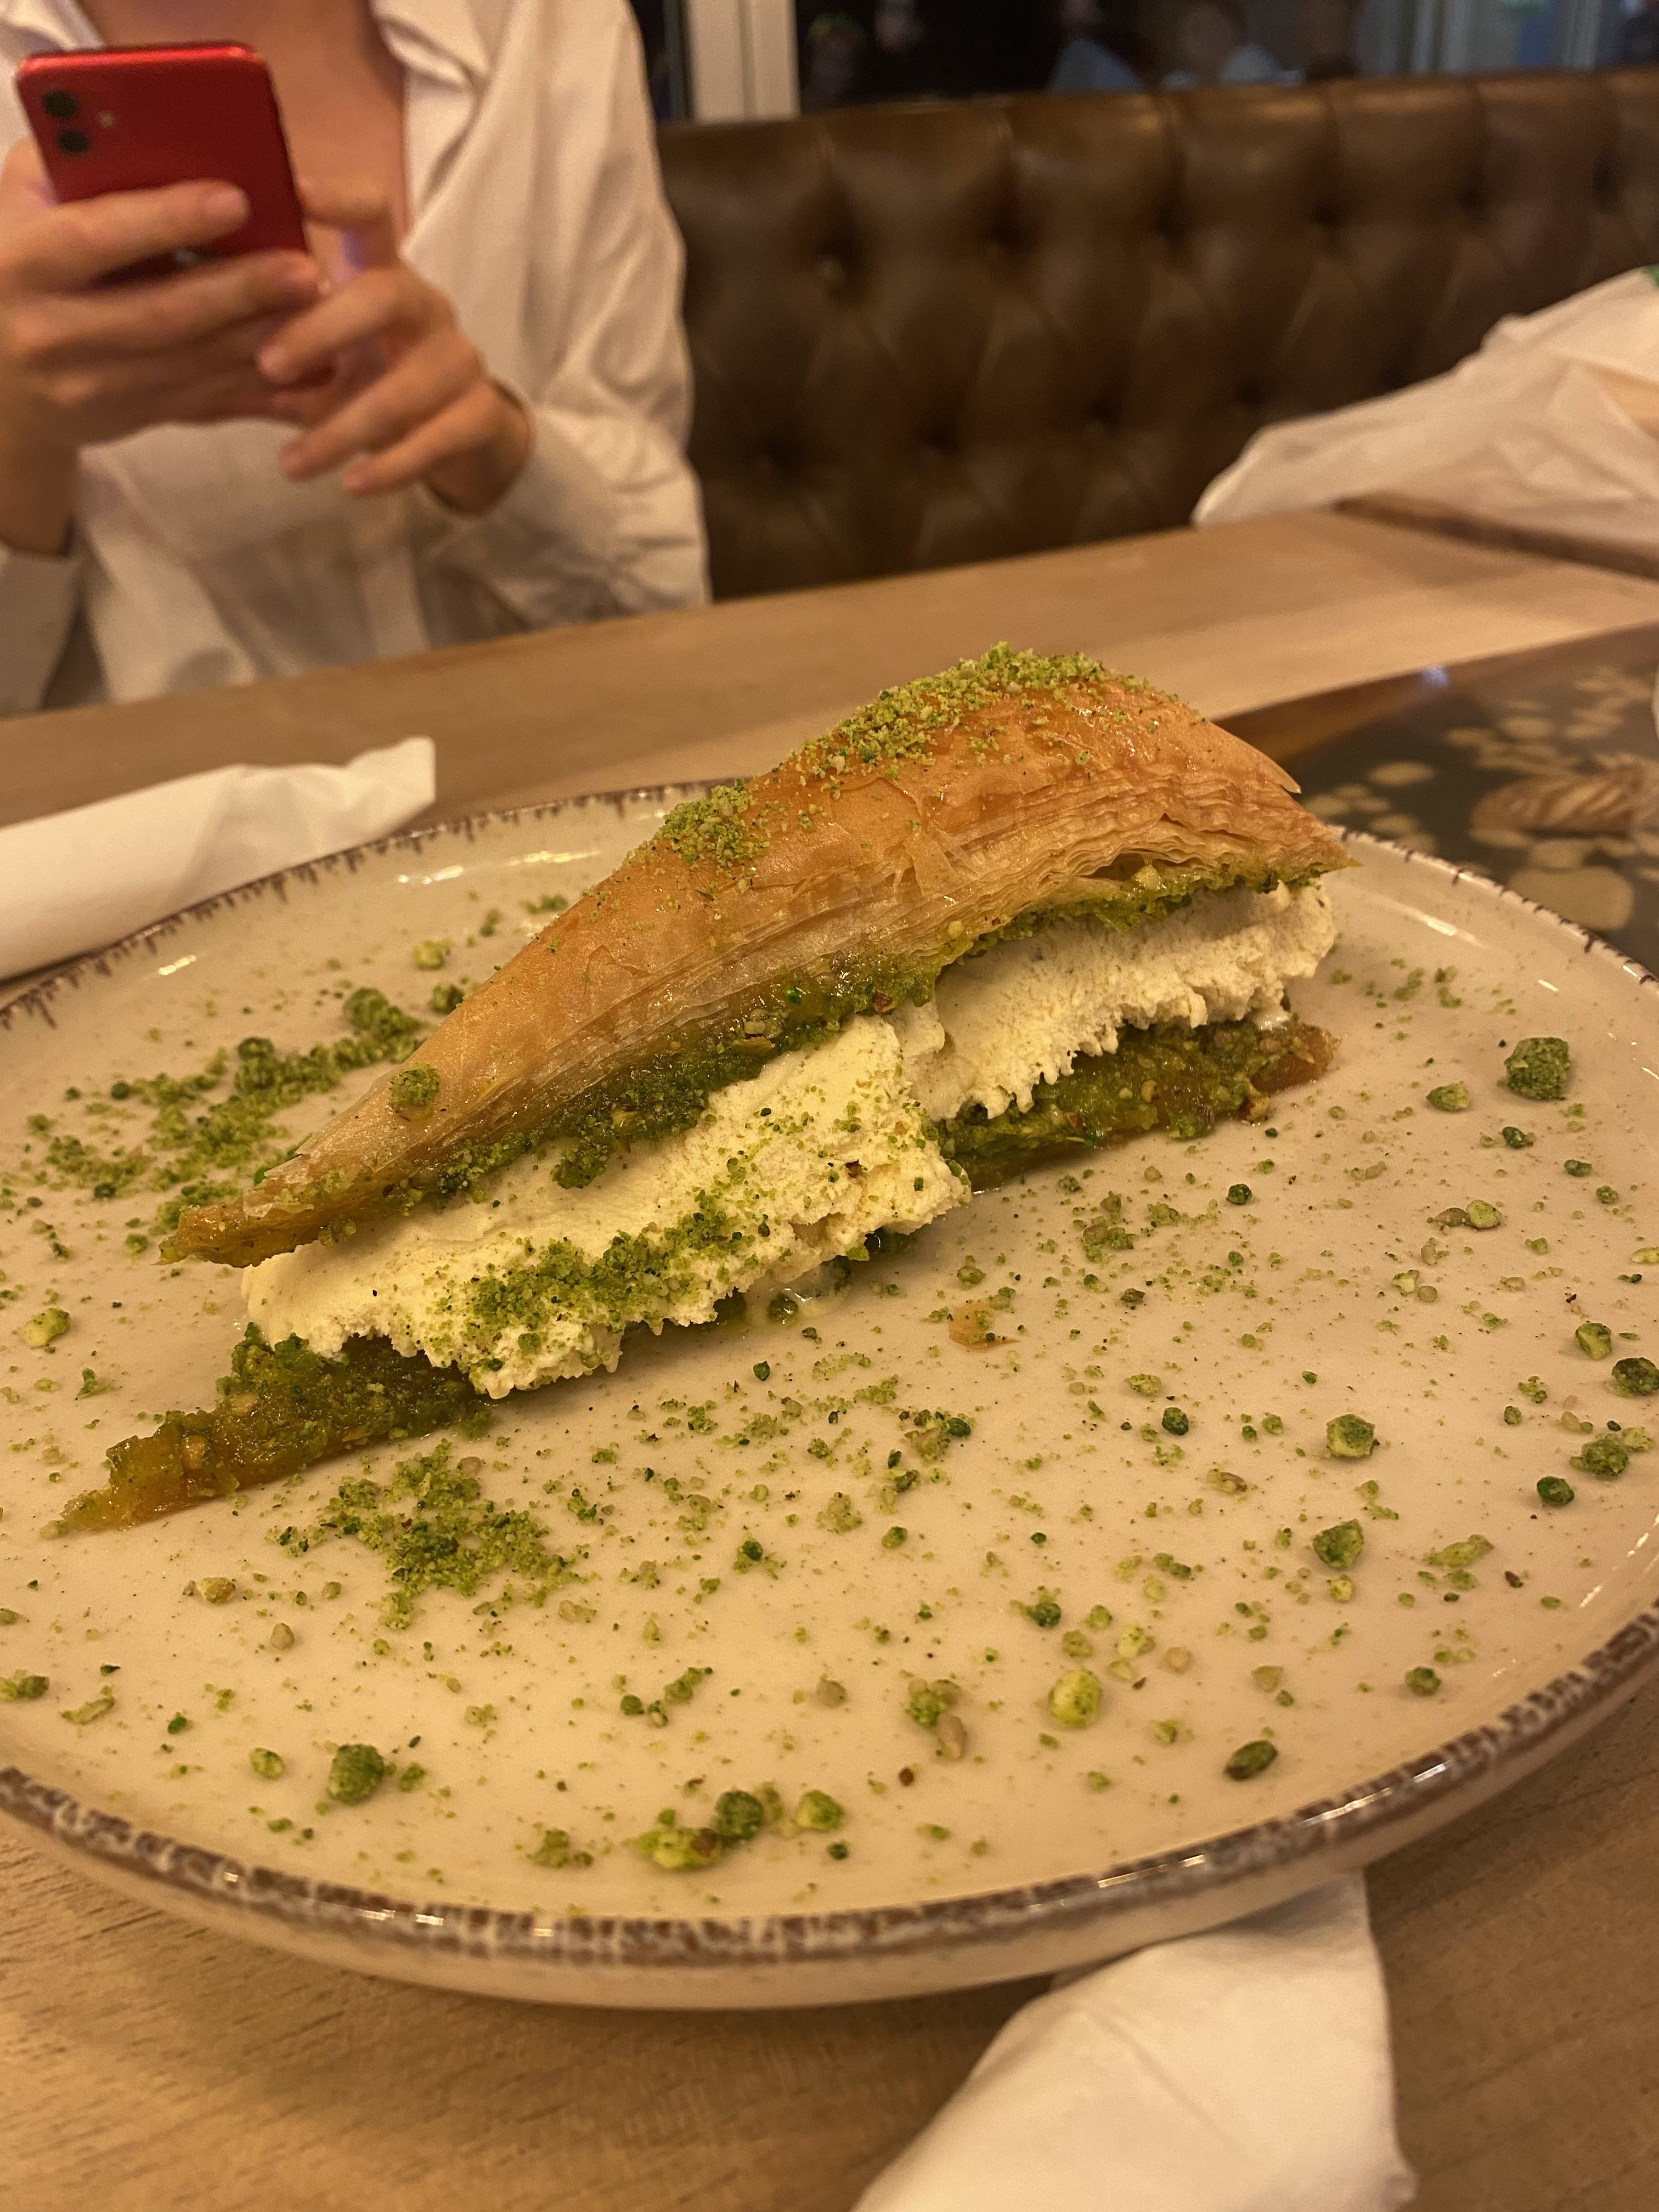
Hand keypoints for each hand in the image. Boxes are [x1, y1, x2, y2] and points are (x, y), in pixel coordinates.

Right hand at [0, 141, 321, 551]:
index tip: (235, 198)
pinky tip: (312, 367)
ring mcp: (94, 388)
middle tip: (308, 269)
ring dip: (265, 340)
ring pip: (194, 366)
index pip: (98, 237)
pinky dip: (262, 387)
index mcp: (22, 263)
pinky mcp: (133, 419)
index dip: (167, 219)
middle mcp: (54, 333)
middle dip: (240, 291)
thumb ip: (75, 170)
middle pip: (161, 314)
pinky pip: (207, 404)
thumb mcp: (22, 204)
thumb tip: (159, 141)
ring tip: (321, 307)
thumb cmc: (19, 259)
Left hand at [258, 180, 530, 514]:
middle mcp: (426, 306)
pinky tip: (350, 485)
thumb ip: (270, 332)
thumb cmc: (367, 377)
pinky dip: (390, 466)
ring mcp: (458, 361)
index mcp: (383, 272)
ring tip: (291, 465)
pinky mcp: (479, 415)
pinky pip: (436, 441)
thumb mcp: (321, 350)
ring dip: (343, 428)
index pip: (370, 212)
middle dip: (324, 330)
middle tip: (269, 365)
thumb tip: (176, 314)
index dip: (339, 198)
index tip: (292, 193)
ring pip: (404, 389)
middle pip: (385, 296)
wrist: (456, 436)